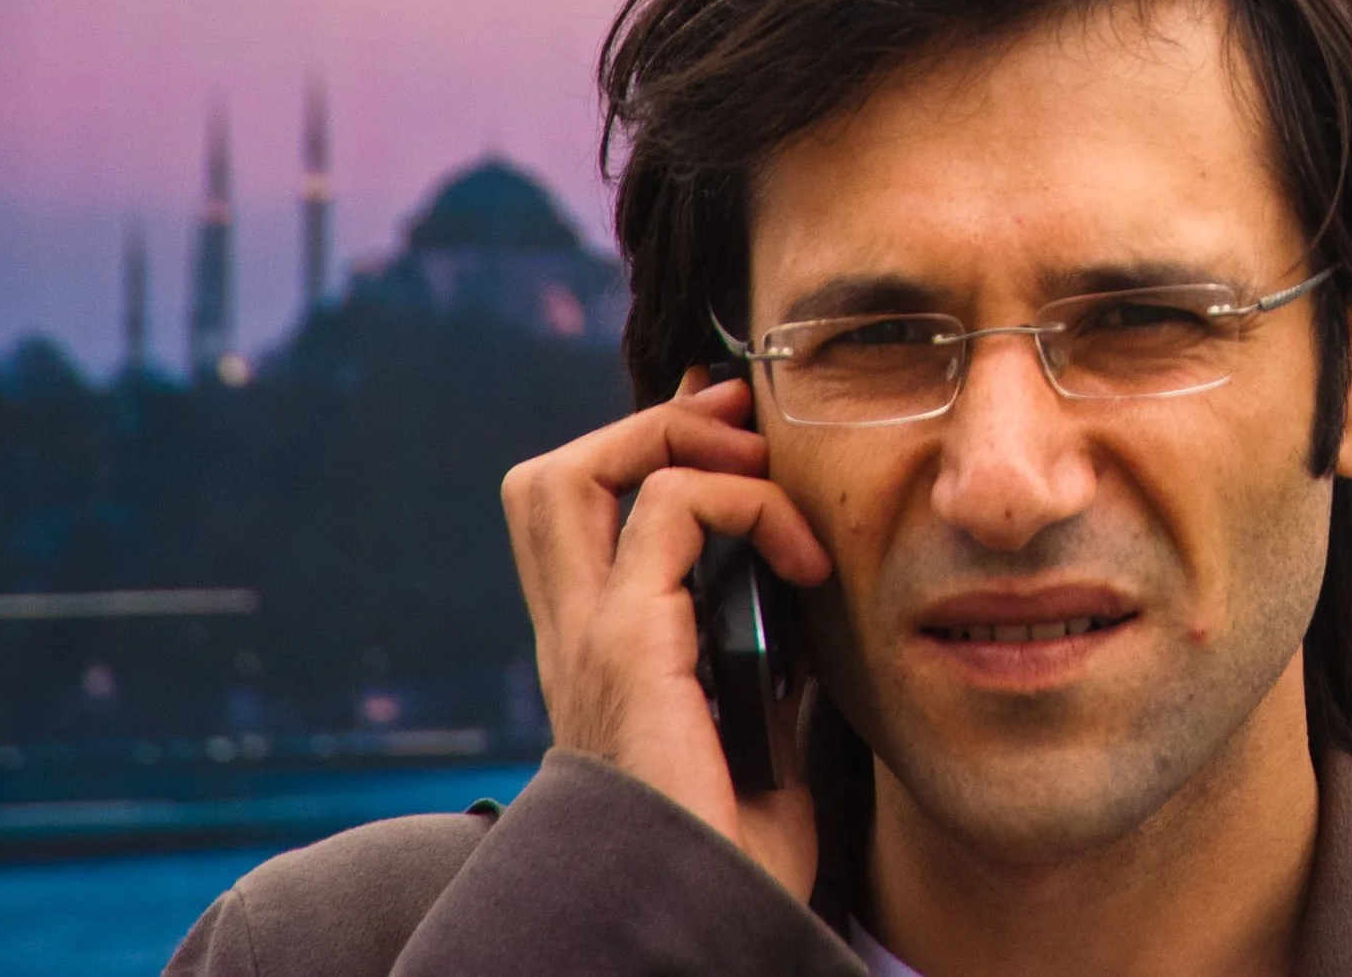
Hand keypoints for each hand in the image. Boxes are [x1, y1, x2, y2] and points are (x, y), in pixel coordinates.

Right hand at [501, 373, 832, 897]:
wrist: (712, 927)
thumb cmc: (736, 857)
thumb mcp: (756, 733)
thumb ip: (761, 664)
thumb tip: (799, 603)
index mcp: (597, 656)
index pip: (586, 513)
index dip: (649, 447)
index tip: (736, 431)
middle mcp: (573, 640)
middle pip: (548, 480)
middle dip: (646, 426)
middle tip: (738, 428)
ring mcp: (586, 641)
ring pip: (568, 475)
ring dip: (672, 441)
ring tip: (756, 468)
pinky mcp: (626, 647)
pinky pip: (669, 511)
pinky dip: (742, 501)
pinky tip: (803, 558)